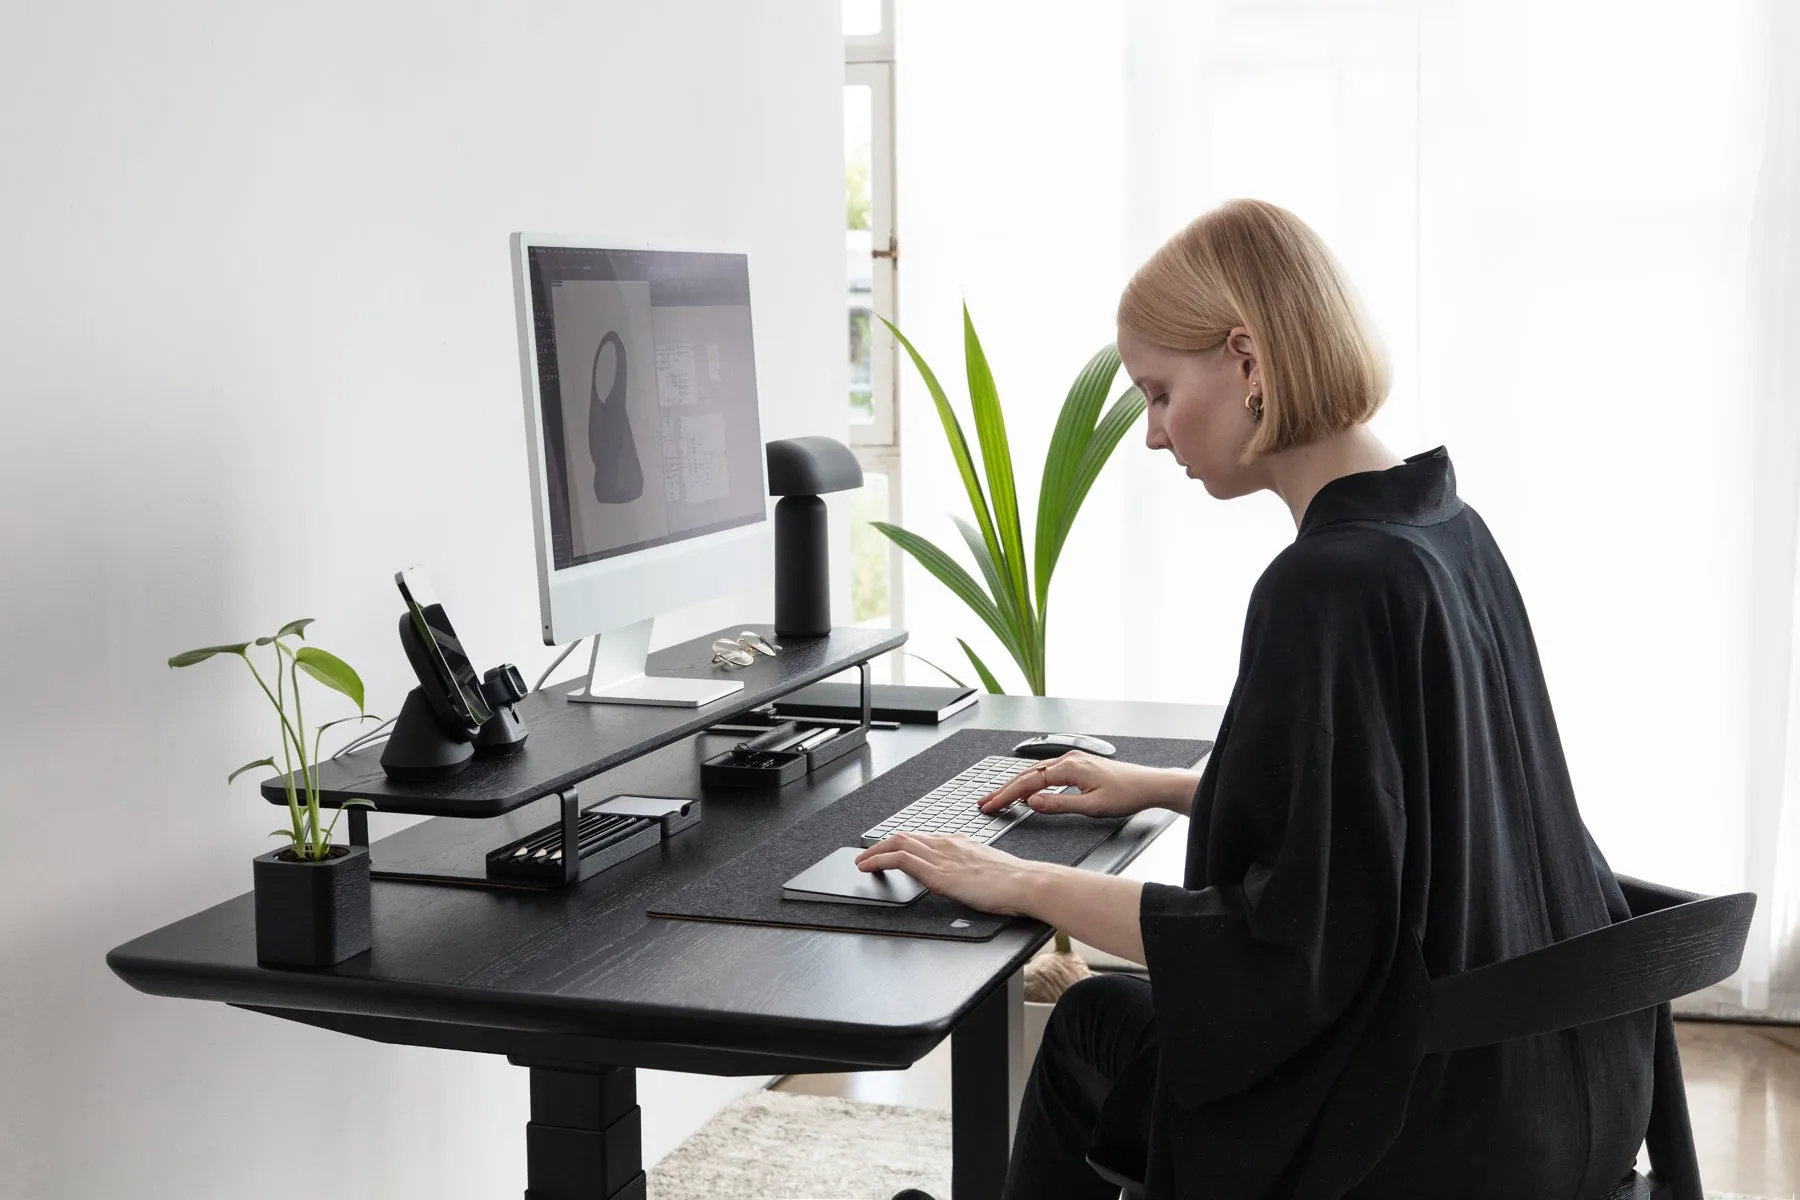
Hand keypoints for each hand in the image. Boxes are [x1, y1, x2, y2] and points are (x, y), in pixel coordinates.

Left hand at [855, 832, 1044, 915]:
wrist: (1026, 883)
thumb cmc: (1015, 882)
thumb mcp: (988, 870)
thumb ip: (972, 870)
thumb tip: (967, 880)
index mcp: (960, 843)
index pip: (922, 838)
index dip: (901, 843)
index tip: (889, 849)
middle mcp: (948, 845)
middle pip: (905, 836)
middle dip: (881, 845)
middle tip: (866, 855)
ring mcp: (942, 857)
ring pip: (898, 843)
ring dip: (874, 852)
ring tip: (861, 862)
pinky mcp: (938, 873)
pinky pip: (901, 859)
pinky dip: (879, 860)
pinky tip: (868, 867)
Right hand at [978, 752, 1194, 818]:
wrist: (1149, 784)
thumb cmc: (1127, 794)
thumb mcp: (1092, 807)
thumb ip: (1059, 804)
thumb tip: (1033, 802)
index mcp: (1069, 768)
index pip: (1028, 782)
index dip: (1006, 795)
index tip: (991, 805)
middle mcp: (1068, 760)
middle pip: (1026, 774)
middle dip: (1004, 789)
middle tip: (985, 802)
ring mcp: (1073, 761)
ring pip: (1035, 772)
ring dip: (1015, 785)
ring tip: (999, 798)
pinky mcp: (1078, 765)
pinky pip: (1046, 771)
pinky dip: (1031, 781)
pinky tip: (1027, 789)